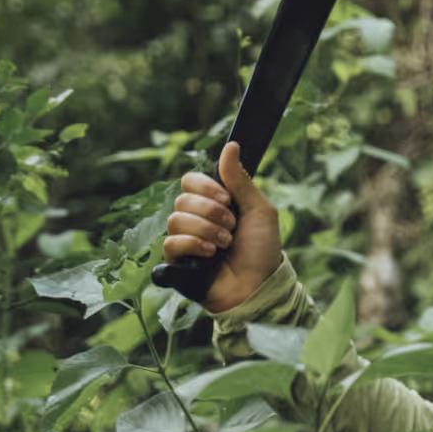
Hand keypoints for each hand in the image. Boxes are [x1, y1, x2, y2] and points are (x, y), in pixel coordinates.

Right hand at [162, 141, 282, 315]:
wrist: (259, 286)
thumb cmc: (262, 251)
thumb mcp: (258, 210)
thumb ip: (240, 179)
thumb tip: (231, 145)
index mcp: (212, 205)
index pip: (190, 181)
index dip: (206, 187)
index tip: (228, 199)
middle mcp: (195, 220)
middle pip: (182, 199)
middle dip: (211, 212)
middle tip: (231, 227)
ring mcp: (184, 241)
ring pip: (176, 220)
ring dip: (206, 230)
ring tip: (226, 244)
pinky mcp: (177, 263)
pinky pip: (171, 243)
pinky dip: (193, 246)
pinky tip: (211, 255)